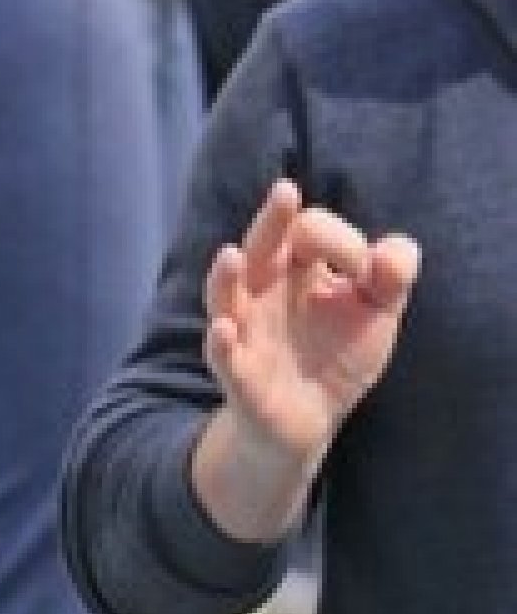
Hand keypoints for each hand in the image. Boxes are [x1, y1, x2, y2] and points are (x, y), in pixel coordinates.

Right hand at [193, 178, 419, 543]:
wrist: (308, 421)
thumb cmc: (336, 355)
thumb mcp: (376, 313)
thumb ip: (393, 276)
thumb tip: (389, 253)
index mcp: (295, 269)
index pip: (310, 233)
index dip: (343, 242)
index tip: (367, 271)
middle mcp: (263, 293)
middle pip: (260, 248)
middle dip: (272, 222)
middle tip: (285, 191)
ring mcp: (246, 333)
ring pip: (226, 298)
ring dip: (225, 279)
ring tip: (231, 256)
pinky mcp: (240, 377)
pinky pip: (225, 359)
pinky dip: (221, 345)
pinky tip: (224, 330)